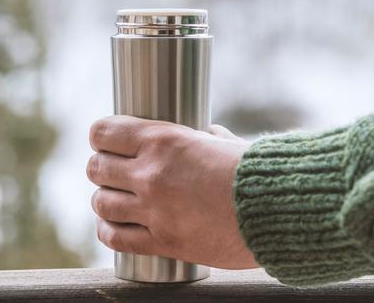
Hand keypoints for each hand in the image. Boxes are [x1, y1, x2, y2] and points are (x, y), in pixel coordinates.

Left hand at [87, 115, 256, 268]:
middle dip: (101, 168)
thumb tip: (205, 133)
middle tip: (110, 171)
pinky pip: (116, 238)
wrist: (276, 210)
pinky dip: (108, 231)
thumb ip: (207, 137)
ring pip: (101, 203)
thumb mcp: (226, 143)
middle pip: (97, 168)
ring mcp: (154, 210)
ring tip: (113, 199)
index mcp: (163, 140)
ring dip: (104, 199)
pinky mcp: (163, 241)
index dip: (100, 136)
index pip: (105, 133)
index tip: (104, 141)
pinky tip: (113, 226)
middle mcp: (151, 173)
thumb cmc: (256, 172)